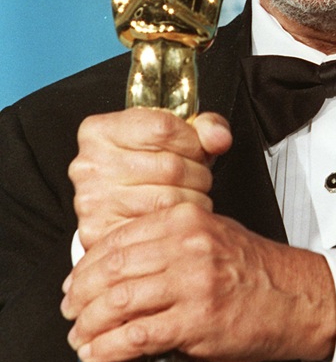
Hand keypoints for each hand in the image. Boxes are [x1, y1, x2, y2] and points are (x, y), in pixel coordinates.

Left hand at [61, 202, 335, 361]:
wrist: (296, 296)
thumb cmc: (255, 267)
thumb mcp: (210, 233)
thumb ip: (167, 239)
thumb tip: (119, 257)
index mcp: (186, 220)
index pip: (118, 239)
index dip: (87, 264)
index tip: (75, 280)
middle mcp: (187, 246)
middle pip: (112, 270)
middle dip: (80, 295)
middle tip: (70, 310)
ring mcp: (192, 283)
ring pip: (118, 302)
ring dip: (89, 324)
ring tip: (80, 335)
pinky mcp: (197, 320)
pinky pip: (138, 336)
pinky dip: (109, 348)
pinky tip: (98, 353)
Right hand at [69, 108, 231, 249]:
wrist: (118, 212)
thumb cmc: (147, 169)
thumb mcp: (172, 137)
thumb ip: (203, 128)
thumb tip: (219, 138)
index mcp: (100, 131)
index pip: (163, 127)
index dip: (192, 140)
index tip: (196, 148)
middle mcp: (90, 165)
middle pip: (171, 166)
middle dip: (197, 173)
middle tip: (194, 178)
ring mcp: (93, 201)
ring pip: (171, 199)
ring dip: (193, 200)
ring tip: (185, 196)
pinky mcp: (102, 234)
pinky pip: (162, 227)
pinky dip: (179, 224)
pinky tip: (174, 216)